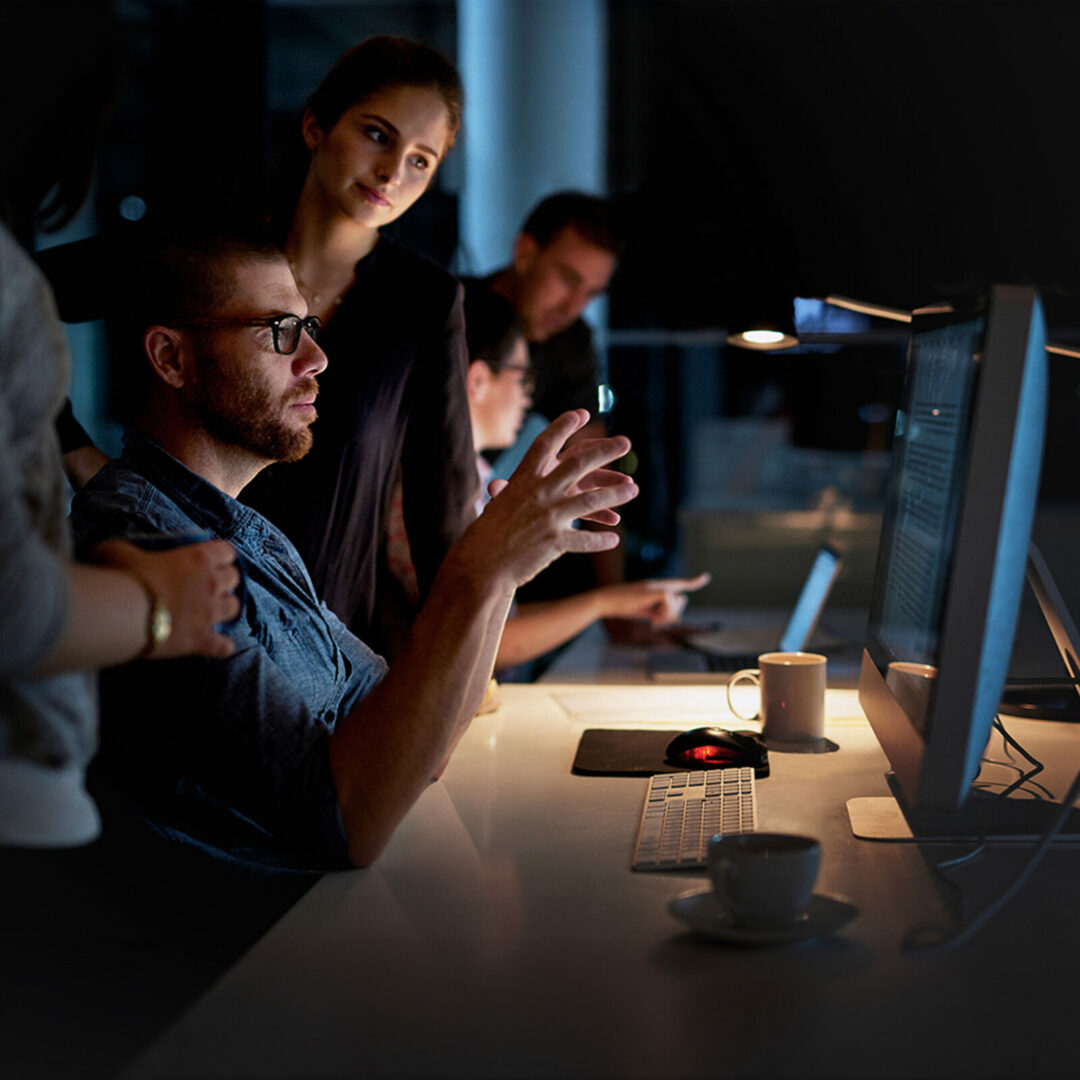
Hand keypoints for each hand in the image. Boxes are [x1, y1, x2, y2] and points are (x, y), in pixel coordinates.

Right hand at [94, 539, 241, 658]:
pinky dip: (222, 646)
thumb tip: (102, 552)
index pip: (226, 551)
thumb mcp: (119, 554)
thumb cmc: (125, 579)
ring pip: (235, 608)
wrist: (125, 615)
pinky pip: (223, 645)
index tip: (212, 560)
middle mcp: (211, 584)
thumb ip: (120, 551)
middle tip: (209, 585)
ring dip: (225, 608)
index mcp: (197, 559)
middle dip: (225, 580)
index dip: (221, 555)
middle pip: (234, 578)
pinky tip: (219, 647)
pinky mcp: (203, 640)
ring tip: (212, 611)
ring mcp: (210, 613)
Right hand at [459, 410, 637, 588]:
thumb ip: (513, 492)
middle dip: (605, 450)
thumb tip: (502, 485)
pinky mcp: (555, 541)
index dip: (563, 426)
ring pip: (591, 500)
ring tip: (633, 489)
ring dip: (616, 494)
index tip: (581, 413)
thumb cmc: (487, 534)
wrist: (480, 564)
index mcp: (523, 479)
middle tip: (625, 442)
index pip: (546, 444)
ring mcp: (549, 516)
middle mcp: (539, 492)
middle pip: (579, 463)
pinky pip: (586, 539)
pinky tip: (614, 539)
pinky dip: (601, 540)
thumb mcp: (501, 504)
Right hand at [595, 572, 711, 625]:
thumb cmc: (623, 606)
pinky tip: (652, 620)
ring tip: (652, 620)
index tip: (706, 577)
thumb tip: (677, 613)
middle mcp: (659, 584)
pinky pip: (670, 604)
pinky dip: (663, 615)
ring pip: (677, 603)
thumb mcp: (645, 610)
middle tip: (656, 623)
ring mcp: (657, 586)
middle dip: (673, 614)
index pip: (680, 584)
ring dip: (666, 616)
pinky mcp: (655, 590)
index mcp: (657, 587)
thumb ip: (661, 610)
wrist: (606, 601)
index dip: (693, 582)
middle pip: (681, 600)